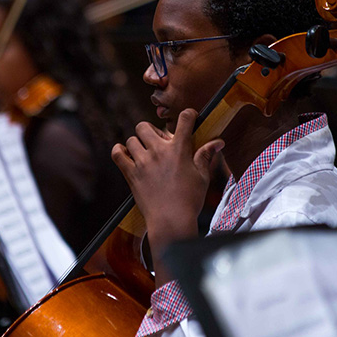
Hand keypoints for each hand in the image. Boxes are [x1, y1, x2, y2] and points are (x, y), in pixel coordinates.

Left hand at [111, 109, 224, 249]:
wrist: (171, 222)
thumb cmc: (189, 200)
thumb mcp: (202, 177)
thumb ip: (206, 156)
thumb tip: (218, 142)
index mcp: (179, 150)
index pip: (184, 119)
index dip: (189, 114)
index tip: (190, 118)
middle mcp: (159, 152)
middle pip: (146, 126)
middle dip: (152, 130)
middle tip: (159, 143)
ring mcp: (142, 162)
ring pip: (132, 138)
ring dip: (138, 142)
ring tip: (145, 153)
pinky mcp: (131, 174)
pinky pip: (117, 154)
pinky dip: (119, 151)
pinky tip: (126, 154)